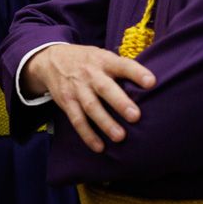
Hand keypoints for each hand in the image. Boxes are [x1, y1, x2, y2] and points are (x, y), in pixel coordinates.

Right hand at [22, 42, 154, 152]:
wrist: (51, 60)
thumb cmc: (87, 61)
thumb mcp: (102, 56)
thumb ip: (121, 68)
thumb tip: (151, 84)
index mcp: (103, 61)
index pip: (122, 65)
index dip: (137, 73)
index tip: (151, 83)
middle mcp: (90, 74)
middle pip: (105, 88)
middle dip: (120, 102)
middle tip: (135, 116)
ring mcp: (77, 89)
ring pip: (91, 107)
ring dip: (105, 123)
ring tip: (120, 137)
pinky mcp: (67, 102)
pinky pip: (77, 120)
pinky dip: (87, 135)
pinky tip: (99, 147)